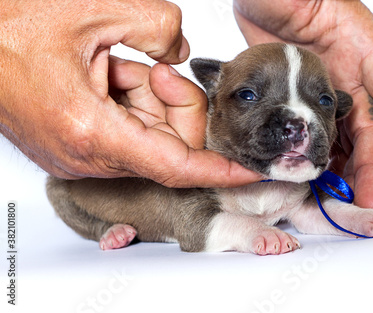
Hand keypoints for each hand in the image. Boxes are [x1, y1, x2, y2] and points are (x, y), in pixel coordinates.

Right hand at [0, 0, 260, 186]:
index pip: (177, 166)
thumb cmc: (12, 26)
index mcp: (92, 131)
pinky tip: (108, 74)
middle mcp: (85, 155)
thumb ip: (159, 26)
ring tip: (114, 64)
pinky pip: (126, 133)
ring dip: (146, 98)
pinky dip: (130, 103)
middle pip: (166, 146)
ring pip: (147, 138)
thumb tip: (181, 51)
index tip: (251, 172)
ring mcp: (78, 155)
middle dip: (174, 104)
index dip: (220, 170)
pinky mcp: (75, 146)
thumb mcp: (96, 9)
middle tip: (154, 66)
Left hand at [234, 0, 372, 206]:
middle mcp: (351, 73)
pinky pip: (322, 131)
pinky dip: (323, 154)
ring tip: (345, 197)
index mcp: (361, 48)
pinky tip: (318, 174)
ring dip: (351, 166)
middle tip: (367, 199)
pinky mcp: (308, 97)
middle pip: (371, 125)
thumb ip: (310, 16)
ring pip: (348, 134)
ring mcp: (330, 87)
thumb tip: (309, 34)